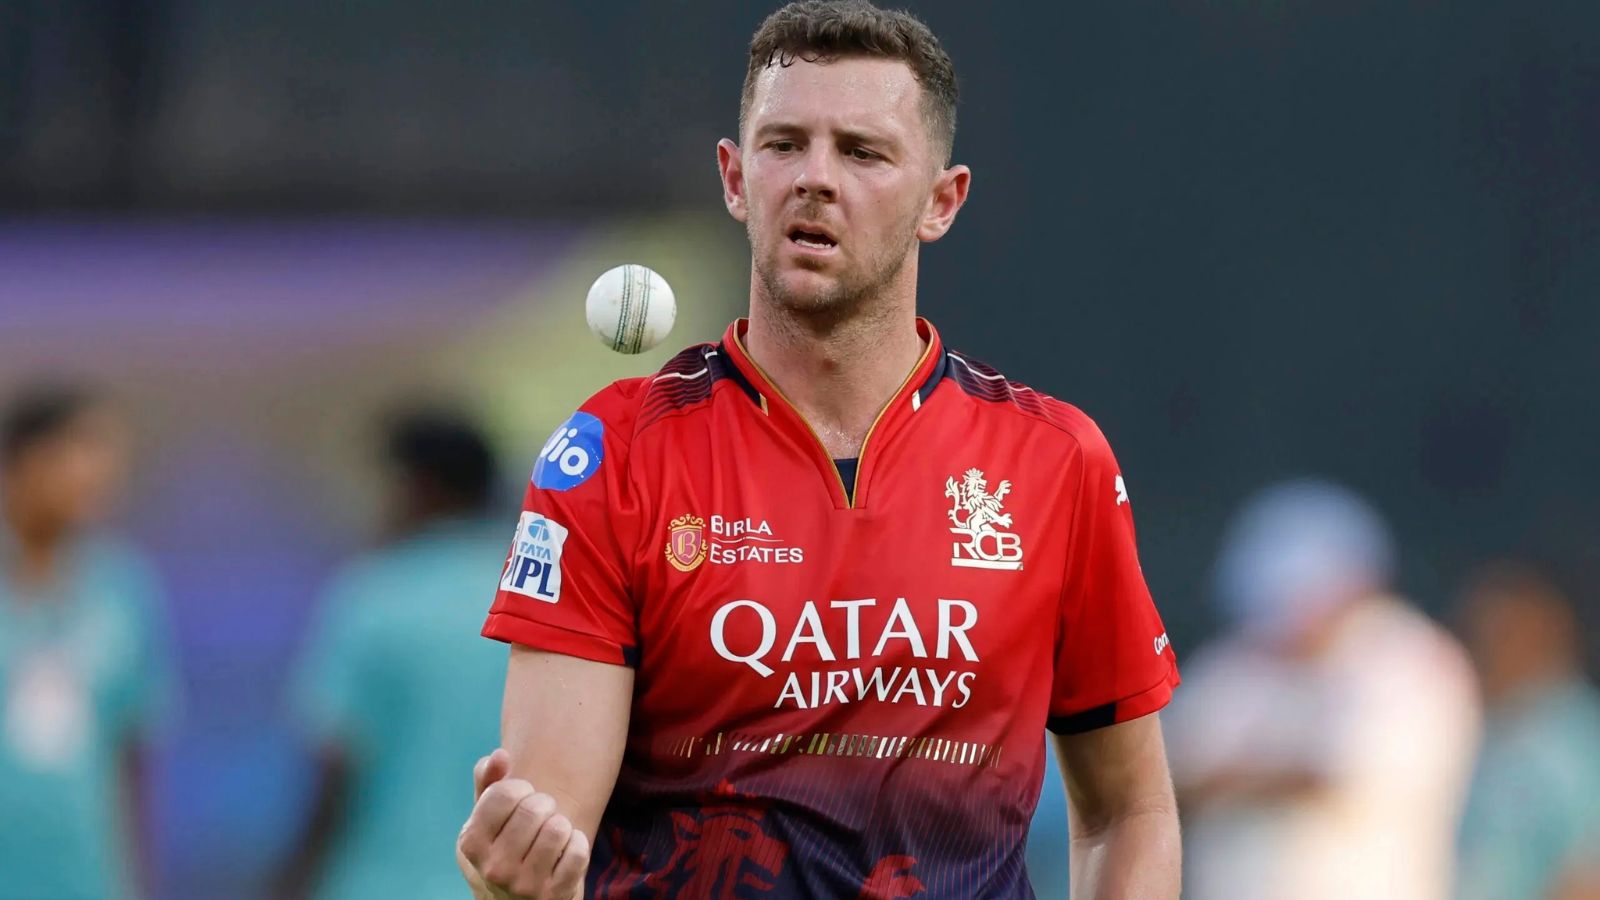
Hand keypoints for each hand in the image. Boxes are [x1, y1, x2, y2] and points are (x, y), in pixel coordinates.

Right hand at [457, 748, 590, 899]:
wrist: (514, 895)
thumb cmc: (503, 841)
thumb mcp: (486, 815)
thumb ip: (488, 780)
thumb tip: (500, 755)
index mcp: (471, 844)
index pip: (505, 793)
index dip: (520, 788)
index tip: (521, 797)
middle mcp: (494, 869)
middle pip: (534, 809)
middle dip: (543, 804)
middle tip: (540, 815)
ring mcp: (524, 886)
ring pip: (558, 829)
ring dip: (560, 824)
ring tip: (551, 832)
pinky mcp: (554, 896)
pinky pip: (579, 852)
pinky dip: (577, 844)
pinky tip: (564, 851)